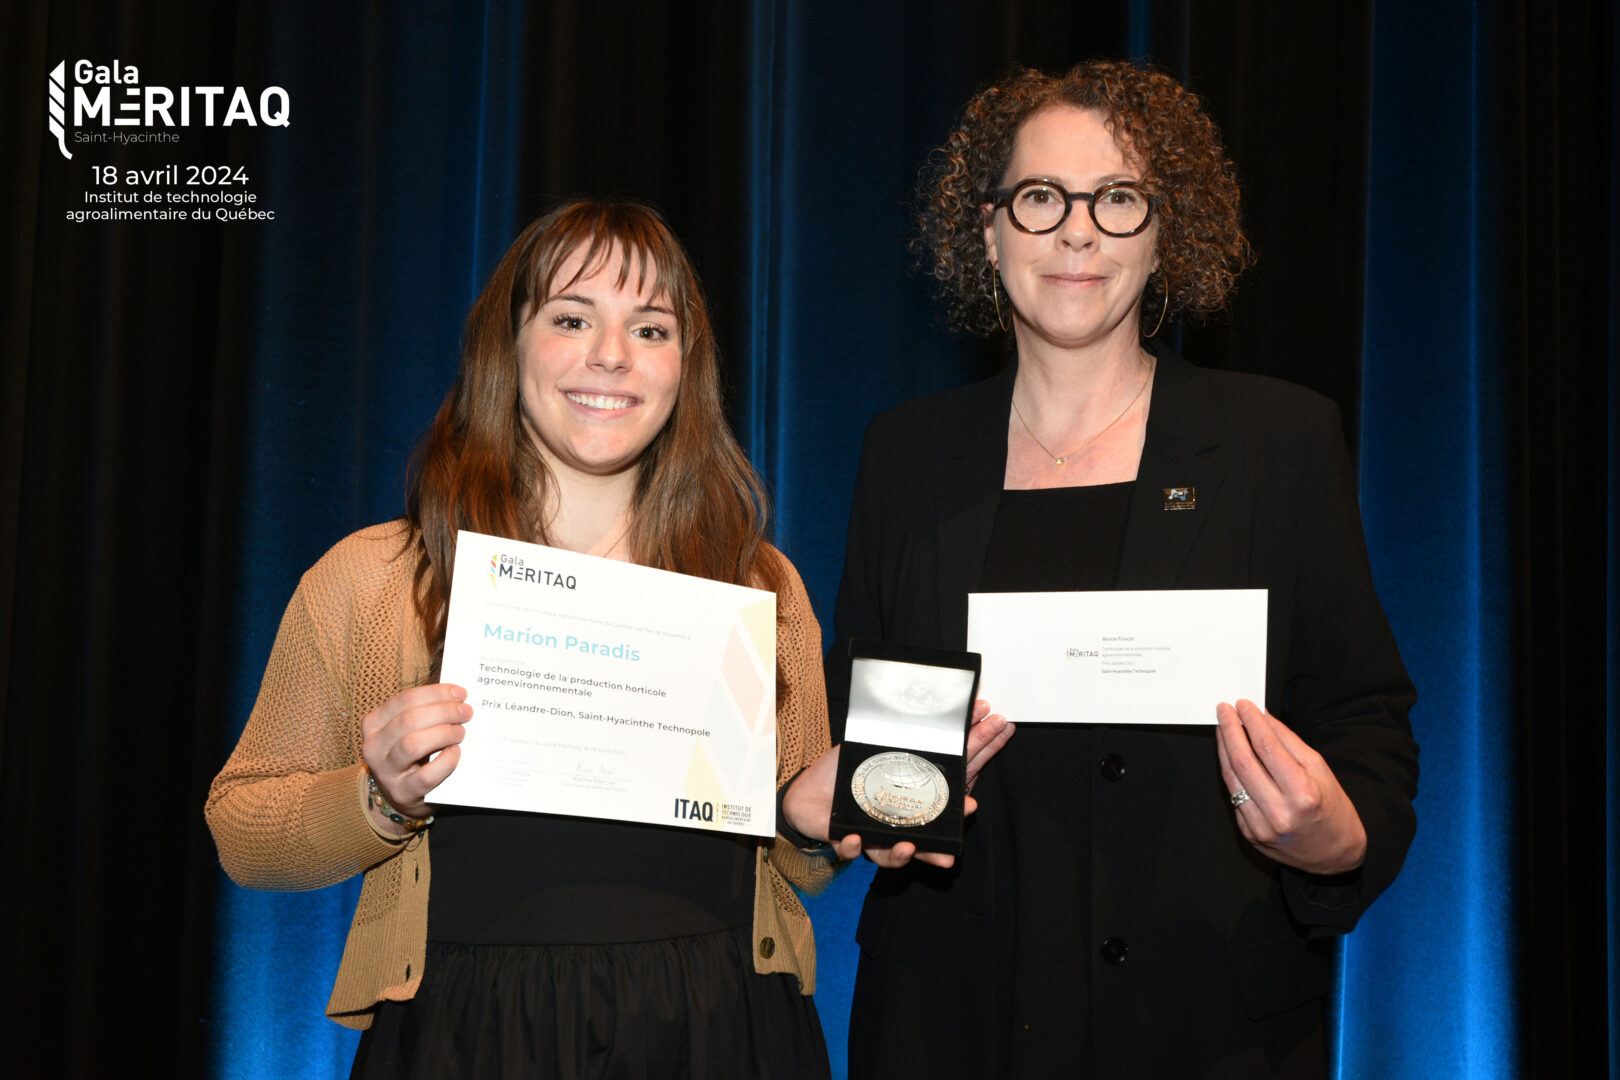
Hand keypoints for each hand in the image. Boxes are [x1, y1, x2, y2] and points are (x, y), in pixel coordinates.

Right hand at [360, 683, 470, 823]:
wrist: (402, 795)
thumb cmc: (411, 755)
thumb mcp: (409, 730)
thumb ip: (426, 713)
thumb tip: (458, 698)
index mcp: (374, 723)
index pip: (405, 700)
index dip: (436, 693)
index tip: (460, 693)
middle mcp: (374, 746)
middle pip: (409, 719)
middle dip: (443, 711)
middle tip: (466, 712)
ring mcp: (386, 771)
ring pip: (413, 745)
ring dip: (443, 734)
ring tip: (461, 732)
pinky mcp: (403, 792)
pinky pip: (426, 775)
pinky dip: (446, 761)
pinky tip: (456, 752)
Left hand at [780, 701, 1011, 870]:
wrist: (806, 793)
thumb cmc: (847, 771)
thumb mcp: (879, 740)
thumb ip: (906, 730)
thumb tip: (937, 703)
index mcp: (915, 789)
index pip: (953, 771)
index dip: (981, 748)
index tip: (1002, 732)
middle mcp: (901, 817)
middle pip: (934, 825)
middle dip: (952, 822)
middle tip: (970, 808)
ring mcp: (874, 832)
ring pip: (895, 852)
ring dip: (905, 851)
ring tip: (911, 844)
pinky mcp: (846, 839)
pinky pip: (852, 846)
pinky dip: (854, 843)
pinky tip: (855, 836)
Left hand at [1215, 699, 1366, 874]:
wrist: (1334, 852)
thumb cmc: (1330, 807)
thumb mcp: (1319, 769)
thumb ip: (1288, 742)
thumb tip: (1262, 717)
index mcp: (1302, 794)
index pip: (1267, 748)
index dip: (1252, 722)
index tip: (1243, 705)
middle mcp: (1279, 813)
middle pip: (1243, 762)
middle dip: (1231, 731)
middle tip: (1224, 711)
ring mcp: (1261, 827)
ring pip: (1232, 779)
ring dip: (1223, 749)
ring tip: (1223, 728)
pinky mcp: (1249, 834)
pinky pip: (1234, 796)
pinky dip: (1230, 772)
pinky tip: (1229, 755)